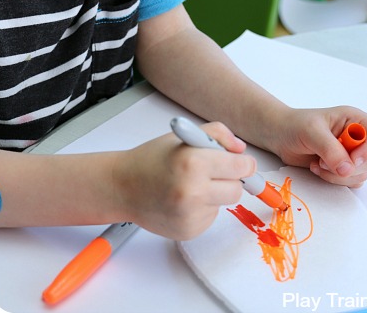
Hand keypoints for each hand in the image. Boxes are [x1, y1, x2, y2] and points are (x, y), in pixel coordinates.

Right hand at [113, 122, 256, 239]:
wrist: (122, 187)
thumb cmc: (153, 158)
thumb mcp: (185, 136)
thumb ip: (218, 134)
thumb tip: (241, 150)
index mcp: (193, 163)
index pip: (241, 167)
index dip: (244, 163)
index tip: (241, 162)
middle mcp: (193, 192)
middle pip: (237, 189)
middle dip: (231, 179)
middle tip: (214, 171)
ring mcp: (190, 215)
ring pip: (224, 204)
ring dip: (215, 193)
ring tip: (190, 185)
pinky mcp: (188, 231)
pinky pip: (210, 217)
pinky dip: (203, 208)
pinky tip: (182, 200)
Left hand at [272, 105, 366, 187]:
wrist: (278, 136)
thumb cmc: (294, 125)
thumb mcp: (312, 131)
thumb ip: (331, 149)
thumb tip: (347, 169)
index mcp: (354, 120)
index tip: (353, 158)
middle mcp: (355, 137)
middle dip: (348, 166)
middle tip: (324, 160)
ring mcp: (349, 153)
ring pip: (360, 174)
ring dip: (337, 174)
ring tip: (318, 162)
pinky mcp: (340, 167)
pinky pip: (348, 181)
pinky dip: (332, 179)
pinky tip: (316, 167)